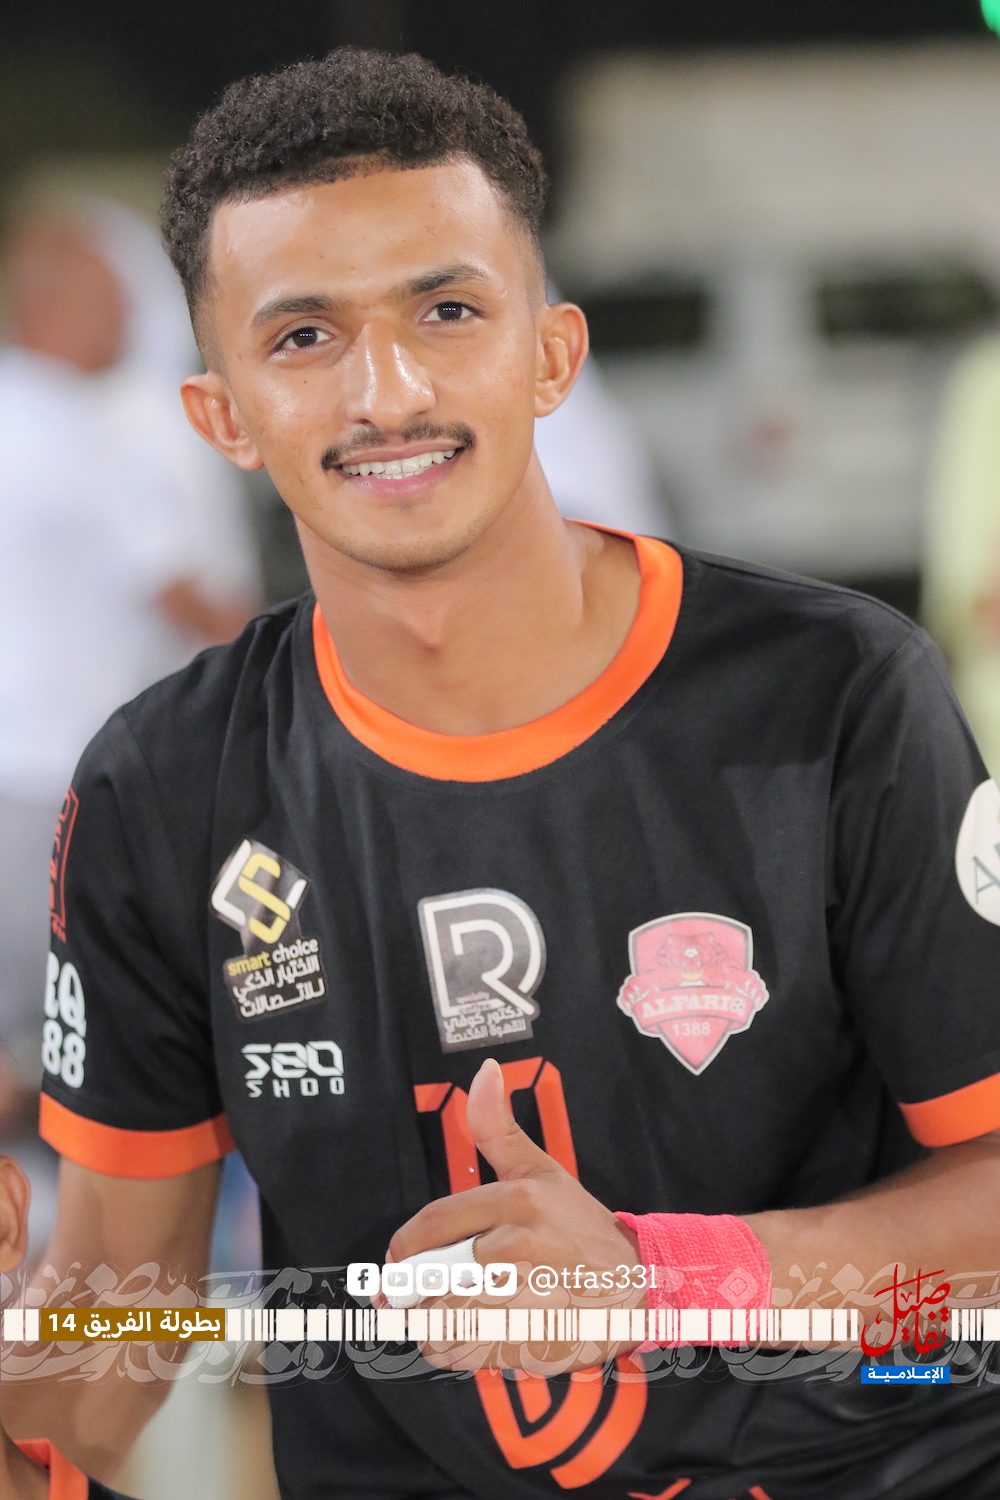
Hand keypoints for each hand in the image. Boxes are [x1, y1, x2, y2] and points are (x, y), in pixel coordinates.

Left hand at [384, 1058, 643, 1371]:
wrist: (641, 1285)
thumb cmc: (580, 1227)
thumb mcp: (542, 1170)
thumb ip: (498, 1128)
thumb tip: (484, 1070)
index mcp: (517, 1201)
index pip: (431, 1226)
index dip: (402, 1250)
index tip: (397, 1263)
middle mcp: (519, 1247)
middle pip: (430, 1279)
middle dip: (415, 1294)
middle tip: (415, 1298)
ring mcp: (527, 1300)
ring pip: (444, 1321)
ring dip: (433, 1327)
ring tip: (447, 1318)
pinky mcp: (533, 1343)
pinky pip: (470, 1355)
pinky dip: (461, 1353)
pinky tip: (477, 1338)